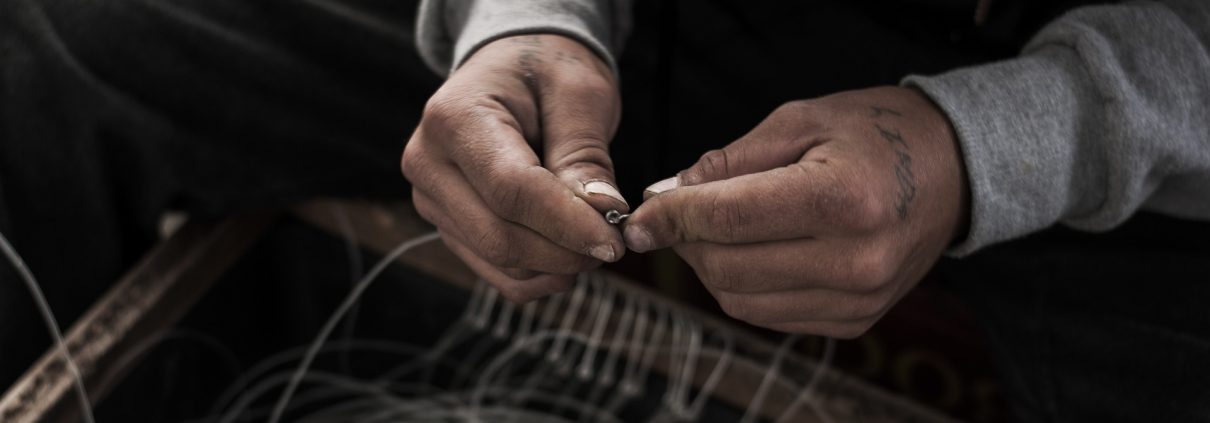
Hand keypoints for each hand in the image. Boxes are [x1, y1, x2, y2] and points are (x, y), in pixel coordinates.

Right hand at [402, 34, 626, 301]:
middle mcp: (428, 162)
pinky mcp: (447, 226)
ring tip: (597, 242)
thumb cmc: (545, 71)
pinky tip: (570, 257)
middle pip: (498, 234)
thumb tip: (600, 213)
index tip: (615, 240)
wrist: (511, 70)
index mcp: (454, 118)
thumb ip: (585, 153)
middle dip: (564, 251)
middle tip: (616, 244)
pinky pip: (494, 273)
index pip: (511, 189)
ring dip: (555, 266)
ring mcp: (432, 200)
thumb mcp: (577, 93)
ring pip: (497, 260)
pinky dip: (538, 275)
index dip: (566, 223)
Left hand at [623, 86, 968, 337]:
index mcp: (843, 200)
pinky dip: (743, 287)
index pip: (728, 219)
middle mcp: (856, 260)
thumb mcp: (800, 121)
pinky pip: (770, 316)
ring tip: (713, 229)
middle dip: (686, 241)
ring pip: (740, 302)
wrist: (953, 171)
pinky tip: (750, 251)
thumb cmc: (874, 134)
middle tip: (674, 214)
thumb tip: (665, 196)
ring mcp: (859, 299)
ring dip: (709, 267)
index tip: (637, 216)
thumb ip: (729, 162)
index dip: (670, 218)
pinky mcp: (855, 321)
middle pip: (727, 269)